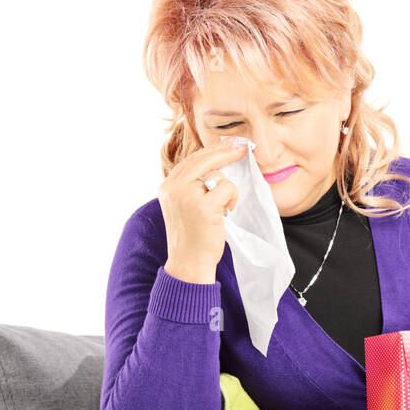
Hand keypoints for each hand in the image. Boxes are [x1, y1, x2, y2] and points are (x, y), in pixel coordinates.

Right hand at [158, 138, 246, 281]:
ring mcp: (187, 196)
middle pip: (204, 159)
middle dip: (225, 153)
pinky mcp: (203, 206)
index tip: (229, 146)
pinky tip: (226, 213)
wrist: (188, 262)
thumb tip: (214, 165)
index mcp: (167, 186)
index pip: (191, 160)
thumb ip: (191, 186)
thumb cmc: (192, 236)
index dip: (212, 152)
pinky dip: (232, 199)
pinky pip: (227, 188)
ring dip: (228, 191)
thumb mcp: (184, 206)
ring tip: (223, 209)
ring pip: (218, 175)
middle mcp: (173, 188)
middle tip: (242, 150)